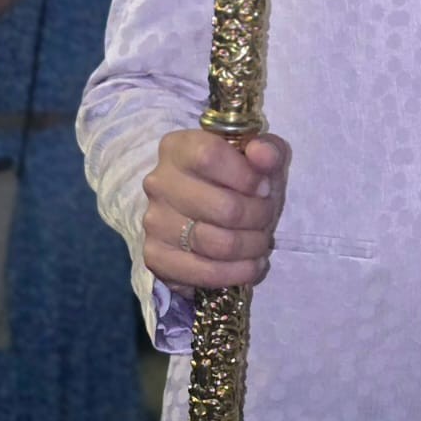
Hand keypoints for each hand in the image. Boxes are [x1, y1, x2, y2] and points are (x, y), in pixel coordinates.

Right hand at [142, 129, 289, 292]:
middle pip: (223, 207)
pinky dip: (236, 273)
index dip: (246, 175)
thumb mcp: (256, 157)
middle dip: (258, 216)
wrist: (206, 212)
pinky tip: (251, 265)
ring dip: (251, 246)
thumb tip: (264, 155)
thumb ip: (266, 149)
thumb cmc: (234, 178)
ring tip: (261, 241)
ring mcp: (154, 222)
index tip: (263, 187)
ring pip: (216, 243)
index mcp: (178, 147)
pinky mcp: (155, 257)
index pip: (210, 156)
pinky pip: (202, 273)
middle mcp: (158, 183)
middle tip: (267, 217)